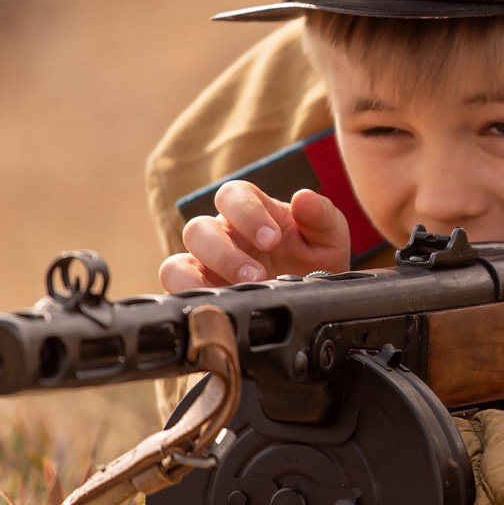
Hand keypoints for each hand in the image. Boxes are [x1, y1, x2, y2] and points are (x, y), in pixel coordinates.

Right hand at [158, 180, 351, 291]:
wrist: (314, 299)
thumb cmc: (315, 258)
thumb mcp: (329, 237)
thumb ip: (321, 215)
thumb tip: (303, 197)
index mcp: (251, 212)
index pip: (232, 195)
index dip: (246, 213)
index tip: (272, 239)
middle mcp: (222, 235)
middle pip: (198, 229)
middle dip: (226, 253)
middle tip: (259, 275)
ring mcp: (205, 266)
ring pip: (177, 263)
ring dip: (202, 280)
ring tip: (239, 292)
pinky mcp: (197, 294)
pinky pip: (175, 292)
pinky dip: (188, 298)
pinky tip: (221, 310)